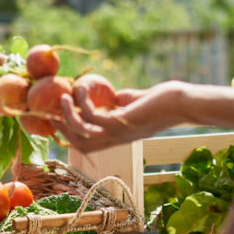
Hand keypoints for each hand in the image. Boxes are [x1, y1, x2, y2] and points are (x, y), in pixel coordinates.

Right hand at [56, 81, 186, 151]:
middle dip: (63, 130)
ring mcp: (118, 132)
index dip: (70, 136)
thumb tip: (110, 96)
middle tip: (52, 112)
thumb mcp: (136, 103)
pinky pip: (92, 115)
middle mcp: (116, 139)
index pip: (89, 145)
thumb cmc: (163, 101)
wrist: (182, 104)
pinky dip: (82, 102)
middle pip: (80, 144)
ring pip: (82, 133)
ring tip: (63, 97)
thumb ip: (121, 102)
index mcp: (118, 137)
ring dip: (68, 116)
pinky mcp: (121, 121)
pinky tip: (81, 89)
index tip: (57, 121)